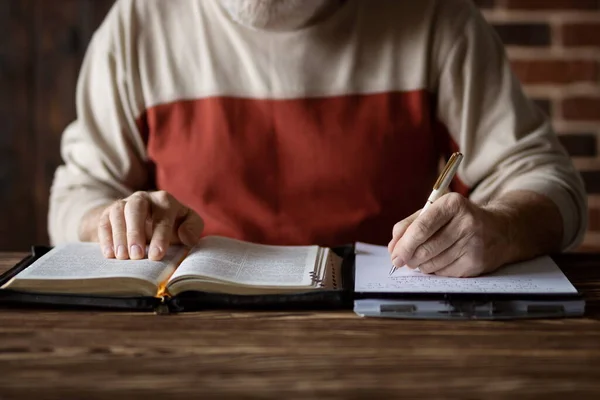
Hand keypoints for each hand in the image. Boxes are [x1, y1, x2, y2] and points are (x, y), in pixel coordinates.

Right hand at [97, 191, 203, 260]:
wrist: (148, 219)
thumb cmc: (173, 224)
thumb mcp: (188, 223)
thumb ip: (192, 228)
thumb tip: (187, 237)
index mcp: (165, 200)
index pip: (163, 216)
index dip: (160, 236)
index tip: (156, 255)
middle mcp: (144, 198)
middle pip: (136, 208)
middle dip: (135, 232)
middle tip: (136, 256)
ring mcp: (125, 203)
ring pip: (118, 213)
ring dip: (119, 235)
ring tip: (122, 257)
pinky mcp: (109, 212)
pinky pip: (104, 221)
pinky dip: (105, 237)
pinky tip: (109, 254)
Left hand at [387, 193, 513, 277]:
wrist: (499, 230)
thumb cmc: (459, 220)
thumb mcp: (436, 212)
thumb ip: (410, 225)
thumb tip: (393, 247)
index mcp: (452, 204)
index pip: (422, 227)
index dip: (404, 244)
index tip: (394, 254)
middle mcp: (466, 223)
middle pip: (426, 248)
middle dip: (409, 257)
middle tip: (402, 260)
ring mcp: (473, 244)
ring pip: (433, 263)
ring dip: (421, 265)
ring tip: (422, 258)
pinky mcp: (476, 263)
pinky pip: (444, 272)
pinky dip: (435, 270)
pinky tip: (440, 261)